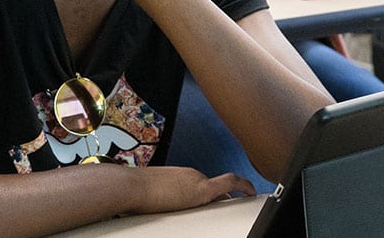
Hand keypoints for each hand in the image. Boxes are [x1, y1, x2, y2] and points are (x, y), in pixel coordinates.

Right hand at [127, 166, 254, 215]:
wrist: (131, 187)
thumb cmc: (134, 193)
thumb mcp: (151, 195)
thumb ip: (163, 199)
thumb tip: (160, 209)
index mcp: (180, 176)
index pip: (203, 187)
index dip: (213, 197)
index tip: (219, 202)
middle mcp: (191, 175)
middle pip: (214, 192)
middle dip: (222, 202)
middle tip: (235, 208)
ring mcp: (197, 180)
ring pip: (221, 193)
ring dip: (228, 202)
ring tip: (242, 204)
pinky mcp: (201, 190)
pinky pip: (230, 183)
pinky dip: (243, 186)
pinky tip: (252, 193)